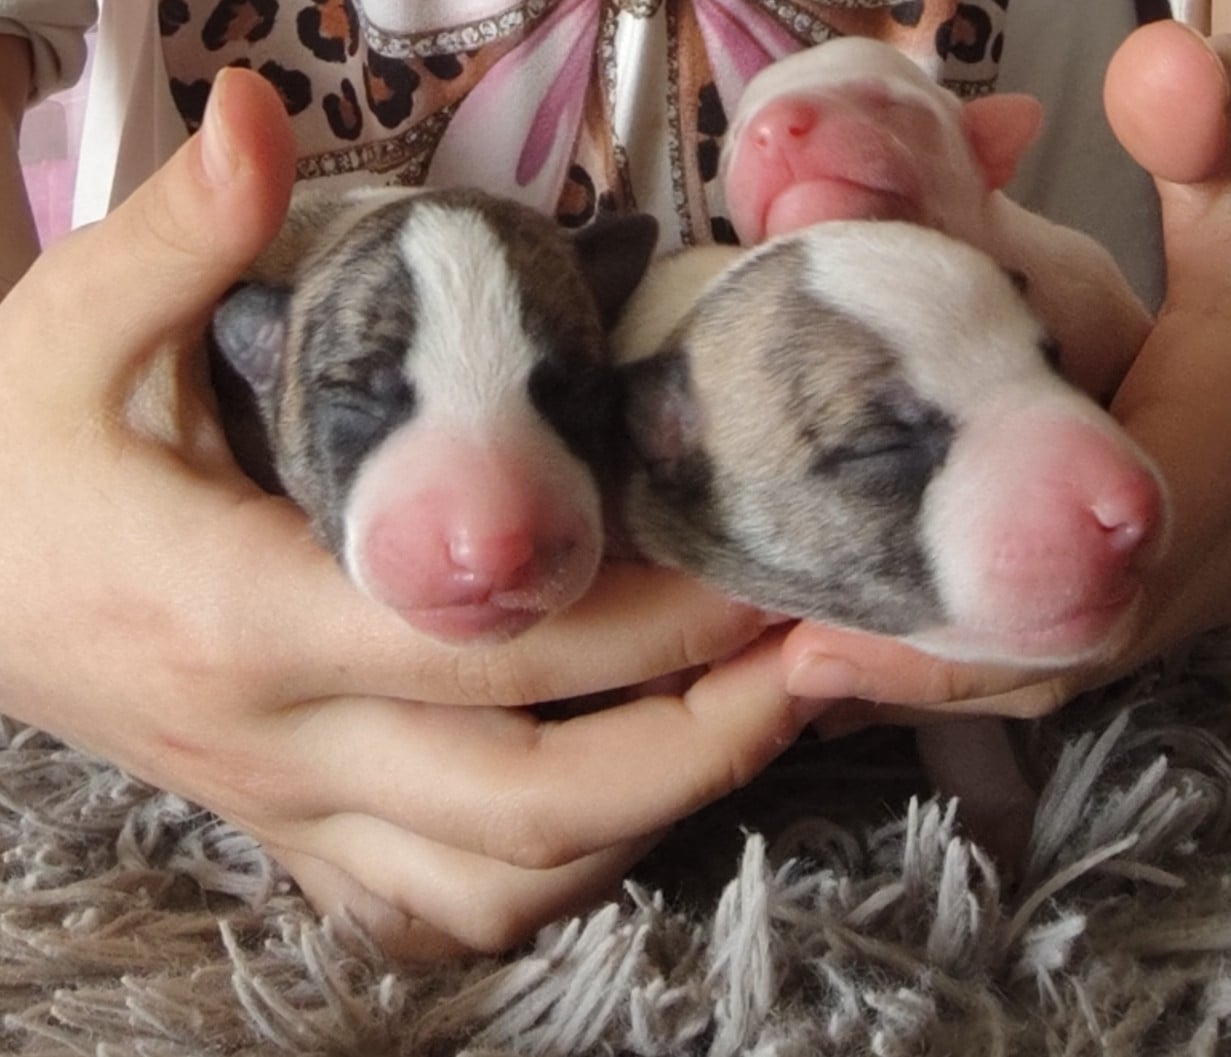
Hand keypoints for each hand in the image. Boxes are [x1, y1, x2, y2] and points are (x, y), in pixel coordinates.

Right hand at [0, 68, 810, 957]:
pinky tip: (622, 802)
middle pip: (535, 799)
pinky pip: (447, 910)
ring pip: (507, 882)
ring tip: (750, 717)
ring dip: (652, 817)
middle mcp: (288, 742)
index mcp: (244, 616)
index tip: (759, 569)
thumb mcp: (65, 339)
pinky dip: (557, 876)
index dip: (650, 622)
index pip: (491, 647)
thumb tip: (256, 115)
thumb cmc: (13, 469)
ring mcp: (298, 810)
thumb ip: (173, 235)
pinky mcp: (303, 838)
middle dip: (703, 742)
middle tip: (809, 657)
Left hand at [779, 23, 1230, 722]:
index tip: (830, 636)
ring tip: (799, 660)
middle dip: (922, 668)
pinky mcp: (1181, 568)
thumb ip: (1226, 108)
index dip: (967, 624)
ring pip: (1066, 660)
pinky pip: (1070, 637)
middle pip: (1070, 648)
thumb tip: (1157, 80)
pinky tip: (873, 632)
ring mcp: (1212, 566)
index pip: (1108, 574)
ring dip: (936, 670)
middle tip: (779, 662)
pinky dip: (972, 646)